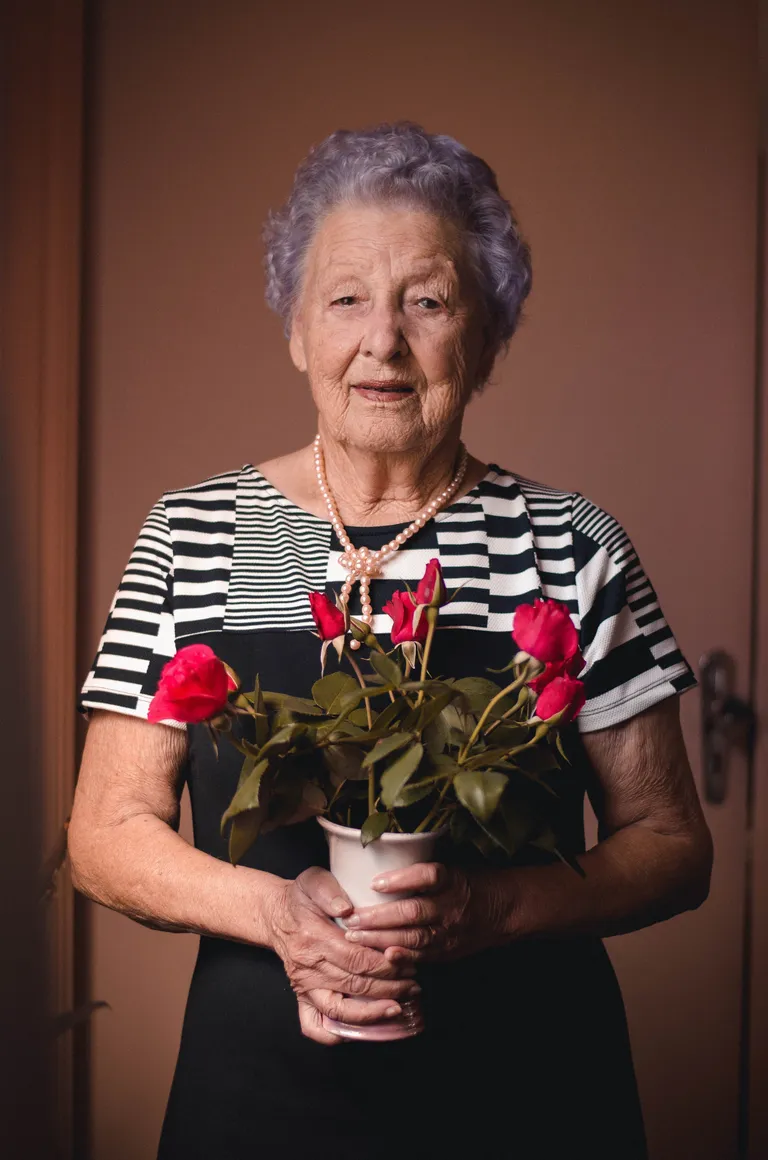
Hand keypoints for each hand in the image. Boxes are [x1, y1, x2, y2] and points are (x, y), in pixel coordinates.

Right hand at [268, 866, 420, 1044]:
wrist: (276, 914)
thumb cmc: (302, 898)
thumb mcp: (314, 881)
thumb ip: (329, 890)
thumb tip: (346, 909)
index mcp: (314, 938)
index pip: (356, 959)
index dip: (385, 965)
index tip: (406, 962)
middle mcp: (308, 967)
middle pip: (354, 985)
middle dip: (389, 988)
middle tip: (413, 985)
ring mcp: (303, 986)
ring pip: (339, 1010)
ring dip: (371, 1013)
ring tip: (397, 1008)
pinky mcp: (301, 997)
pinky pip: (313, 1025)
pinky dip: (335, 1034)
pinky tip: (361, 1029)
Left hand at [342, 862, 504, 963]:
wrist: (504, 910)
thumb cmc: (471, 881)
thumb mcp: (453, 865)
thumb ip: (423, 867)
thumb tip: (382, 857)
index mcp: (452, 880)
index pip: (428, 876)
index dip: (401, 879)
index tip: (375, 882)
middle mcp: (451, 906)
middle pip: (413, 912)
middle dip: (378, 917)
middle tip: (351, 918)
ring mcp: (450, 931)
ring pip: (413, 937)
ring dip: (381, 938)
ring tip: (355, 936)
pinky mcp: (449, 951)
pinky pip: (423, 956)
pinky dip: (403, 957)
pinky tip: (383, 956)